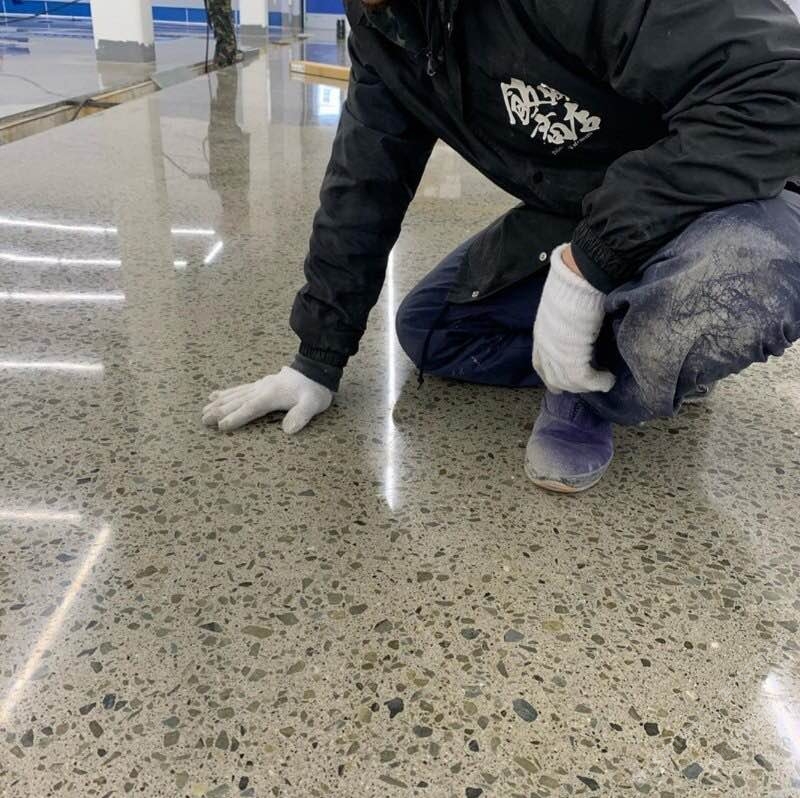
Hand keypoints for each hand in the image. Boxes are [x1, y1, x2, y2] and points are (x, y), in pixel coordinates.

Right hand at [202, 366, 333, 432]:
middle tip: (203, 420)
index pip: (250, 408)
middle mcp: (261, 389)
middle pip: (237, 401)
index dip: (236, 417)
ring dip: (218, 402)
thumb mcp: (313, 404)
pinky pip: (239, 389)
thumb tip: (288, 430)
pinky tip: (215, 394)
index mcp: (271, 395)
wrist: (317, 369)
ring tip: (203, 409)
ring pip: (235, 395)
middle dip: (219, 411)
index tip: (221, 426)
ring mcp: (260, 385)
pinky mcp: (261, 384)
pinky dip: (226, 392)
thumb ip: (301, 415)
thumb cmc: (314, 390)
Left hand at [532, 244, 615, 393]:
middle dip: (570, 385)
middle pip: (553, 378)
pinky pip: (584, 379)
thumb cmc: (575, 284)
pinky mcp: (572, 357)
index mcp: (541, 333)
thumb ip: (566, 321)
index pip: (540, 363)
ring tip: (603, 381)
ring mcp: (556, 353)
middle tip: (587, 387)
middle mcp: (544, 346)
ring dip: (587, 385)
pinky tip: (608, 380)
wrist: (579, 277)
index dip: (550, 375)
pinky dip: (599, 382)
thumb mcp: (564, 306)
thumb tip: (580, 326)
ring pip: (569, 382)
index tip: (559, 384)